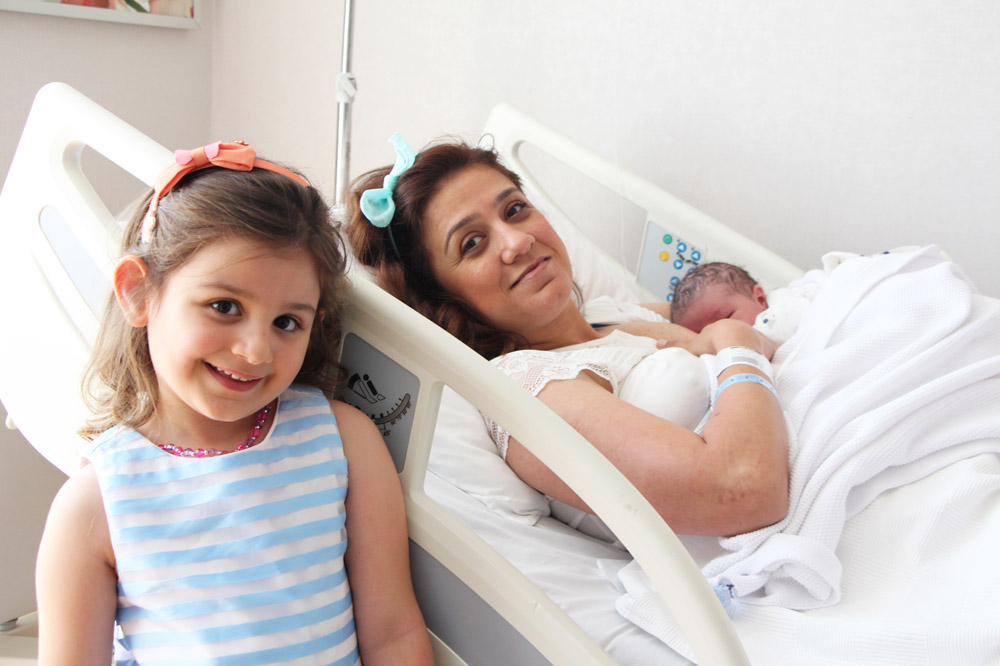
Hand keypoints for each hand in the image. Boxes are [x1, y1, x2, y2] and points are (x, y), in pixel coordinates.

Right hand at [657, 319, 778, 359]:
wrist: (738, 342)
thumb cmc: (715, 343)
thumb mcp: (693, 345)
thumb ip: (677, 345)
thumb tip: (657, 344)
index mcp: (721, 328)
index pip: (718, 335)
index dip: (716, 343)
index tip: (717, 352)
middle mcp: (738, 328)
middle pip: (736, 338)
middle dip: (735, 346)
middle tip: (733, 359)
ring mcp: (754, 335)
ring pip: (753, 343)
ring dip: (751, 350)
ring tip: (749, 363)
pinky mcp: (768, 345)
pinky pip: (769, 350)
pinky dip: (768, 356)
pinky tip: (766, 364)